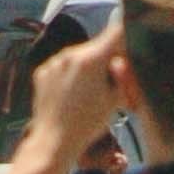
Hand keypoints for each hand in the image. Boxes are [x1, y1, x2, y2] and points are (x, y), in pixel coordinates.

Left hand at [27, 24, 121, 159]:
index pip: (116, 32)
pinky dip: (70, 74)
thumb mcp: (115, 100)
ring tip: (90, 93)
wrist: (53, 141)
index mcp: (90, 59)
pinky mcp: (43, 71)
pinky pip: (62, 65)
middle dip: (106, 58)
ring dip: (88, 66)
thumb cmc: (88, 124)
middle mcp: (70, 54)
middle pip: (97, 46)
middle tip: (112, 81)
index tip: (131, 43)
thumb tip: (126, 58)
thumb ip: (123, 74)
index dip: (127, 36)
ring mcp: (54, 62)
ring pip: (79, 56)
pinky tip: (72, 95)